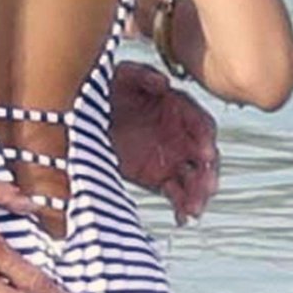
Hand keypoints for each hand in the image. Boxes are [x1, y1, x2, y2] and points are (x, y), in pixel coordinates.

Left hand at [111, 60, 218, 225]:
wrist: (84, 111)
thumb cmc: (109, 88)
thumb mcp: (123, 75)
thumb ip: (144, 75)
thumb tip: (163, 83)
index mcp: (178, 109)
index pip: (201, 124)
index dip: (205, 138)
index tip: (205, 153)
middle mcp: (180, 135)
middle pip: (204, 157)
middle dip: (208, 173)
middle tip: (206, 188)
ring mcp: (171, 157)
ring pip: (193, 178)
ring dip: (198, 194)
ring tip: (194, 208)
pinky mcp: (158, 177)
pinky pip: (176, 193)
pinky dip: (182, 206)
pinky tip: (182, 217)